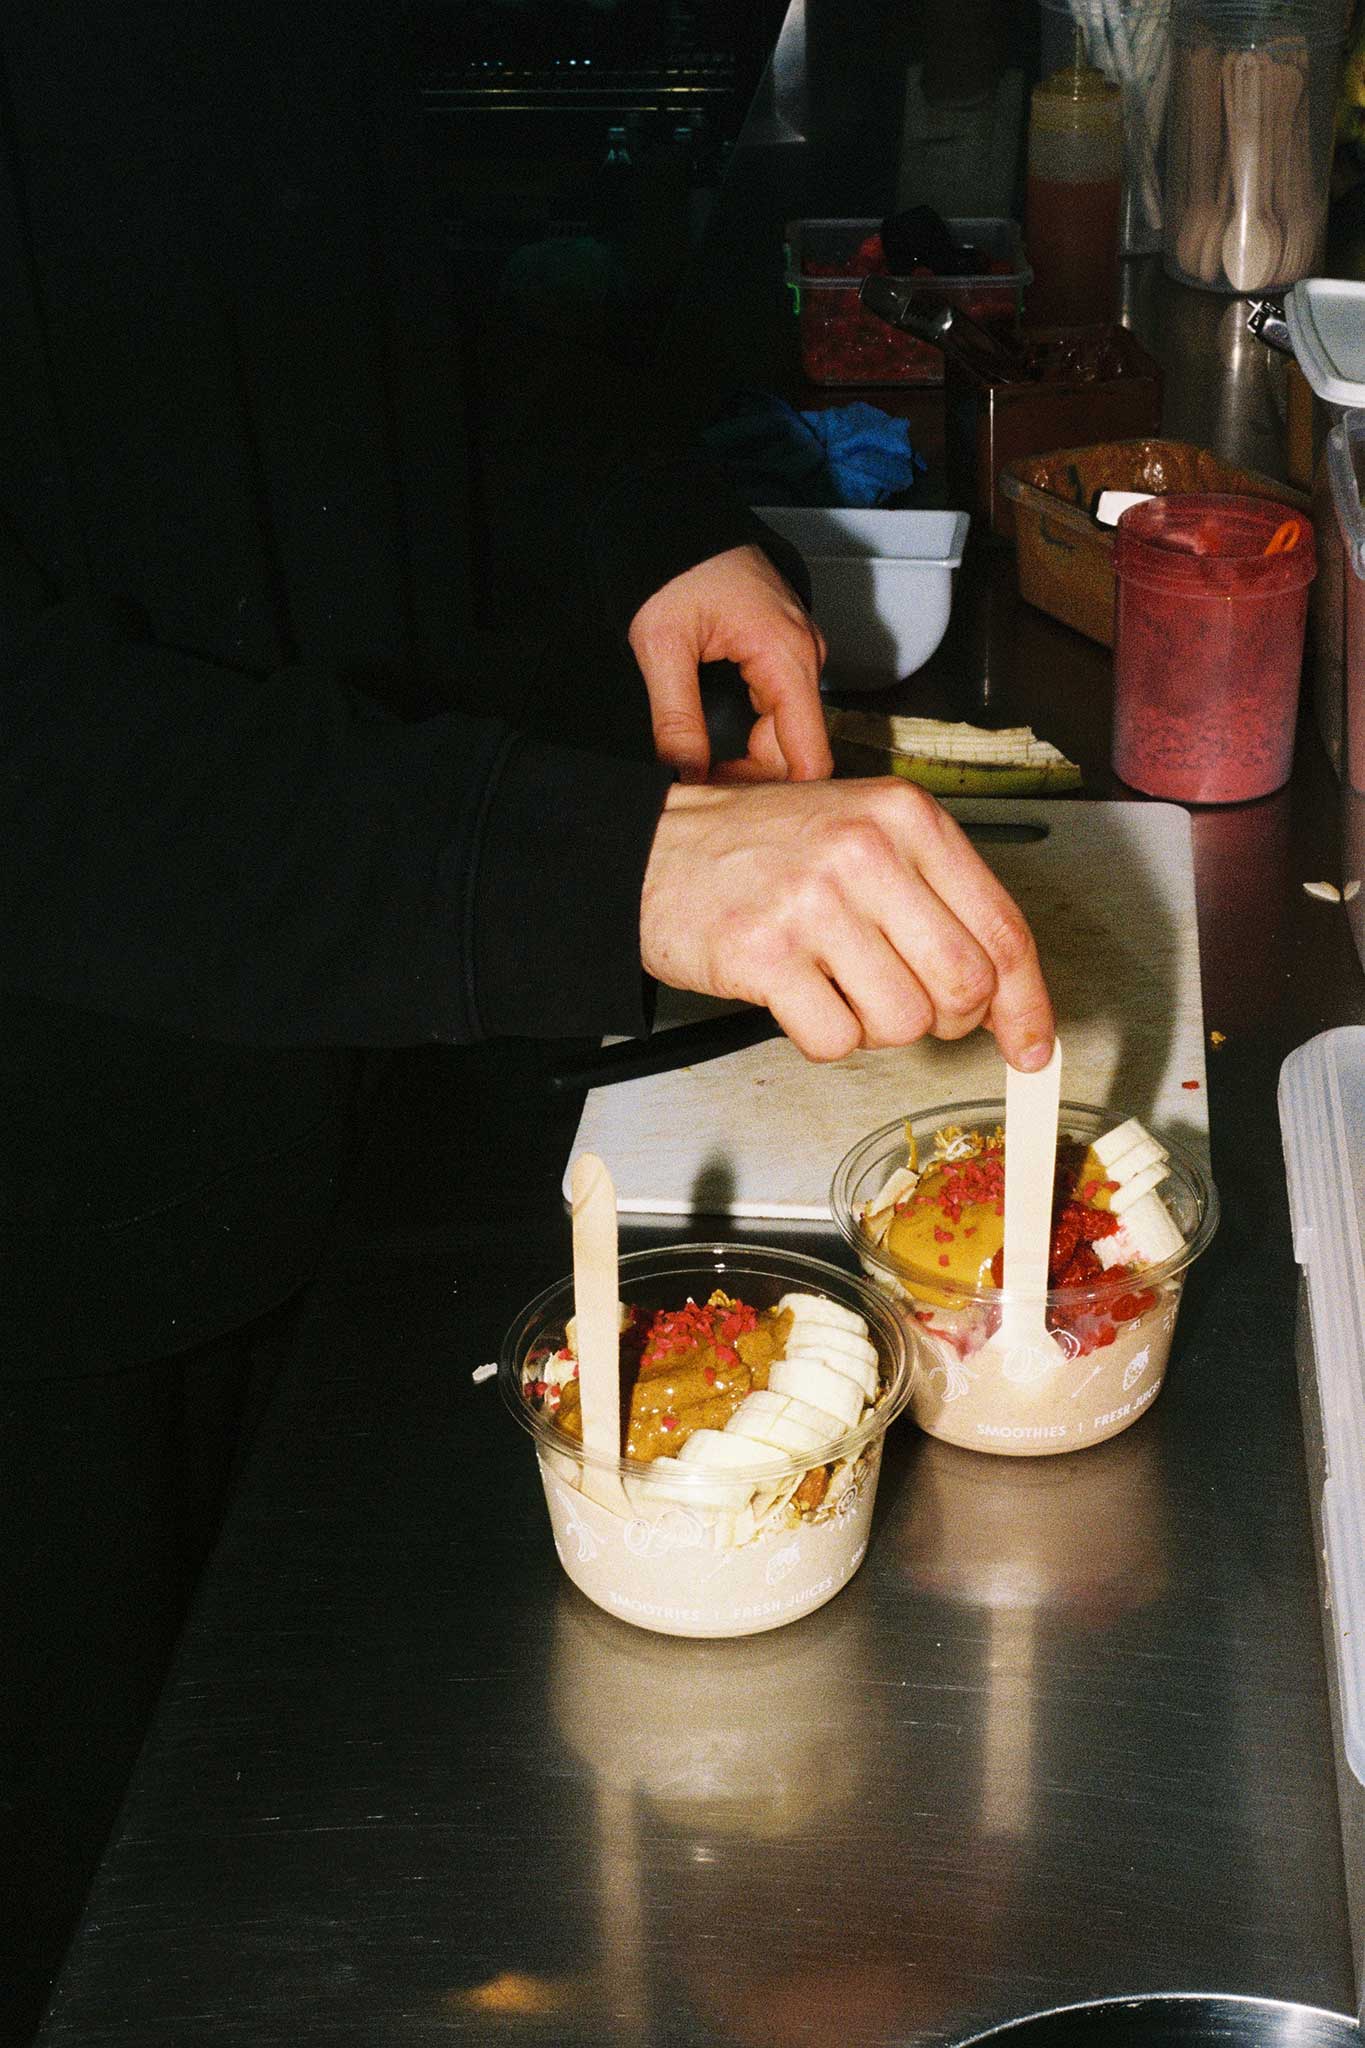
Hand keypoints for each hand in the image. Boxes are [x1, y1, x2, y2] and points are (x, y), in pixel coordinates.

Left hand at [627, 543, 829, 784]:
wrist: (676, 518)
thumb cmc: (672, 567)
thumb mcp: (662, 647)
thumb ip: (676, 719)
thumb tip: (685, 780)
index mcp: (787, 657)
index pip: (812, 758)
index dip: (776, 797)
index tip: (726, 806)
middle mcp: (806, 657)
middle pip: (801, 752)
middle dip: (757, 781)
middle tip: (701, 793)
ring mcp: (799, 654)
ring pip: (790, 734)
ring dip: (753, 763)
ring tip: (705, 775)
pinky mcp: (784, 653)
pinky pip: (781, 711)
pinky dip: (756, 739)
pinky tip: (721, 752)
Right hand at [639, 776, 1053, 1069]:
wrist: (651, 850)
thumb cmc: (762, 849)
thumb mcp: (864, 837)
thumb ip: (938, 900)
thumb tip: (1008, 999)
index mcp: (906, 817)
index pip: (1003, 929)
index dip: (1027, 1003)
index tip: (1032, 1044)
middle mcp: (866, 852)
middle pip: (964, 986)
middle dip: (947, 1020)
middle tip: (911, 1008)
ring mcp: (814, 902)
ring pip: (903, 1021)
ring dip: (877, 1027)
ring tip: (839, 988)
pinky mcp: (765, 954)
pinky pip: (835, 1041)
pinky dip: (825, 1039)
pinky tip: (800, 998)